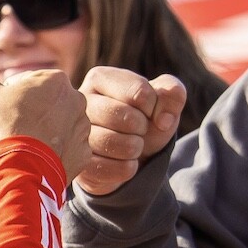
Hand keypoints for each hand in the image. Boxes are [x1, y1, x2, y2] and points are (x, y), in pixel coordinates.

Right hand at [0, 70, 91, 181]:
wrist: (20, 170)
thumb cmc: (3, 127)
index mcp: (56, 80)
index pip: (27, 81)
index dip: (10, 95)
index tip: (2, 111)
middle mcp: (77, 100)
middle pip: (47, 104)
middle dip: (32, 113)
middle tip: (12, 128)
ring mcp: (83, 129)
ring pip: (59, 127)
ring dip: (44, 133)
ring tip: (25, 146)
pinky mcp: (83, 155)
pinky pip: (65, 150)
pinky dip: (53, 154)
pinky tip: (37, 159)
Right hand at [75, 67, 188, 195]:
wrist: (134, 153)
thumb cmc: (146, 119)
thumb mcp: (164, 100)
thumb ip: (173, 92)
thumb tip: (163, 119)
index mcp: (100, 78)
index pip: (138, 92)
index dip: (155, 107)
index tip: (151, 112)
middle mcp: (81, 102)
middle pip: (123, 116)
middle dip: (142, 128)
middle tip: (140, 130)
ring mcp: (75, 133)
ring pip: (112, 143)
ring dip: (134, 149)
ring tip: (133, 145)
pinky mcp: (77, 161)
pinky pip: (106, 168)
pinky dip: (125, 169)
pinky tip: (125, 162)